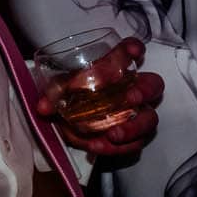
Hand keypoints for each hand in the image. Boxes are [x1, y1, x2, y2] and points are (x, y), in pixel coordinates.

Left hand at [33, 36, 163, 157]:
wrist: (70, 122)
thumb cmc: (71, 95)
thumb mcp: (60, 90)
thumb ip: (54, 95)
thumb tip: (43, 107)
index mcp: (115, 69)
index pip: (127, 52)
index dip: (134, 48)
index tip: (133, 50)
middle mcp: (132, 88)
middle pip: (152, 85)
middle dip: (144, 91)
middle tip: (130, 98)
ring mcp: (136, 113)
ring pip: (149, 118)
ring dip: (133, 127)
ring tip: (113, 134)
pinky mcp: (133, 136)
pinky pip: (134, 144)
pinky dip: (117, 148)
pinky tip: (99, 146)